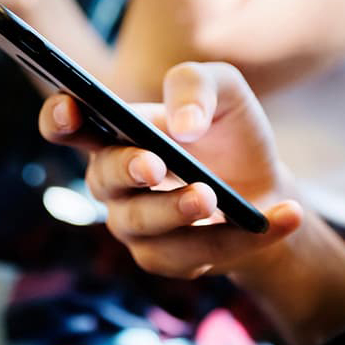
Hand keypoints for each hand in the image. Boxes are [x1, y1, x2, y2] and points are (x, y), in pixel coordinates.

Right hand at [39, 62, 303, 279]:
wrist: (264, 182)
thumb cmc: (229, 132)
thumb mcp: (225, 90)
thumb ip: (197, 86)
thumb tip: (182, 125)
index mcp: (118, 132)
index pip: (69, 125)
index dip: (60, 117)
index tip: (69, 109)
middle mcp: (116, 181)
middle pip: (103, 178)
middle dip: (127, 169)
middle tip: (154, 163)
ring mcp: (136, 224)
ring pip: (145, 225)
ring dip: (177, 211)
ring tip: (212, 196)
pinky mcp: (168, 258)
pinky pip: (197, 253)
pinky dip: (244, 236)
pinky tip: (285, 216)